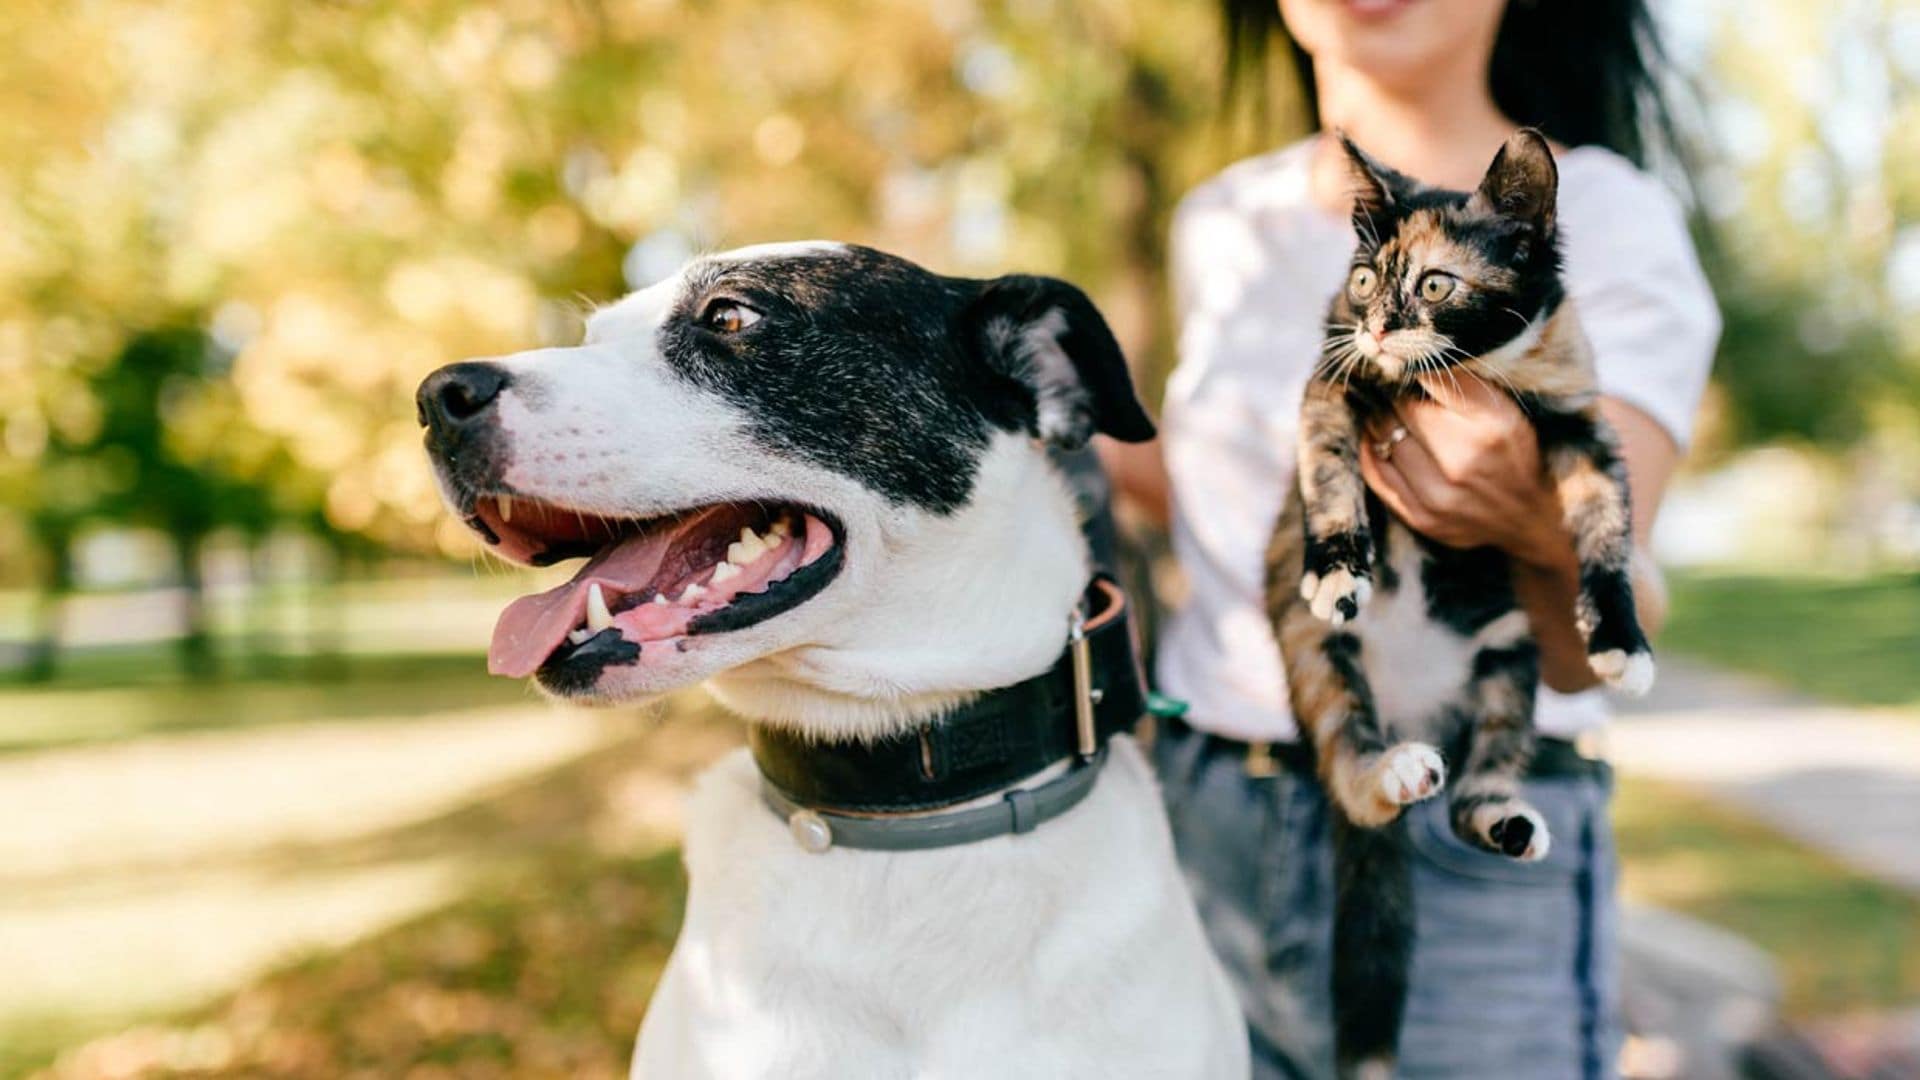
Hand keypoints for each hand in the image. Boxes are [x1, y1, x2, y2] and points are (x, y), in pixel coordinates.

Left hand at [1357, 375, 1571, 568]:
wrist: (1525, 516)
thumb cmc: (1512, 452)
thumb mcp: (1503, 409)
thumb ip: (1461, 382)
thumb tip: (1411, 361)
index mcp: (1488, 427)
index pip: (1425, 382)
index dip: (1408, 370)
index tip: (1402, 366)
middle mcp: (1461, 464)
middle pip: (1398, 411)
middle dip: (1392, 396)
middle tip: (1391, 390)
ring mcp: (1437, 497)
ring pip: (1382, 439)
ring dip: (1379, 421)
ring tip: (1387, 413)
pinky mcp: (1420, 519)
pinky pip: (1376, 473)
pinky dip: (1372, 449)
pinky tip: (1377, 439)